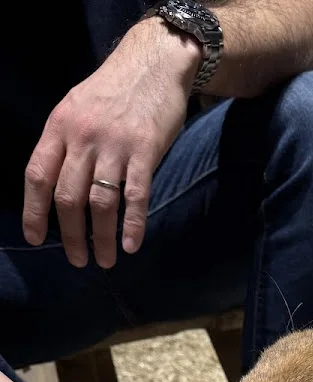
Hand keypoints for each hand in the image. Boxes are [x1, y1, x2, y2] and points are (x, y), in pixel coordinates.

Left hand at [22, 19, 200, 268]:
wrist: (153, 64)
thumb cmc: (114, 90)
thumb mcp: (76, 108)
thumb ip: (66, 143)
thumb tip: (57, 186)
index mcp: (60, 126)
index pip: (37, 175)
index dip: (34, 212)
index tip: (35, 239)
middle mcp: (83, 136)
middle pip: (68, 197)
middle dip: (70, 235)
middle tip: (77, 259)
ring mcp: (114, 144)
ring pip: (100, 203)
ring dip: (101, 238)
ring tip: (104, 261)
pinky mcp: (145, 151)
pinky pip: (135, 197)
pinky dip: (132, 226)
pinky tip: (130, 246)